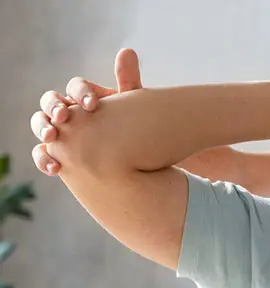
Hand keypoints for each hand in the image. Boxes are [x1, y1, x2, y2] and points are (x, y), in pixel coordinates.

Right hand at [31, 48, 142, 175]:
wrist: (142, 163)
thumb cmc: (136, 130)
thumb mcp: (135, 109)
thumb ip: (129, 82)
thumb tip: (127, 51)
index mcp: (87, 97)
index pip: (76, 87)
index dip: (81, 92)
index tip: (93, 104)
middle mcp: (70, 111)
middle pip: (51, 101)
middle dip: (53, 106)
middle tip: (64, 116)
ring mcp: (62, 132)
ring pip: (41, 123)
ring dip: (42, 127)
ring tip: (52, 137)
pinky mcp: (59, 154)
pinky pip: (43, 154)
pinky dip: (44, 158)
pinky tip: (55, 167)